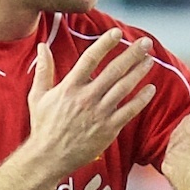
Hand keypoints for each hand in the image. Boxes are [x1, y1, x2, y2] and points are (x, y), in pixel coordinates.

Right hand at [26, 28, 155, 172]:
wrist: (48, 157)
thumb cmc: (43, 126)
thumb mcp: (38, 96)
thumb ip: (44, 70)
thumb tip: (43, 46)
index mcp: (69, 87)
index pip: (90, 59)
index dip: (105, 43)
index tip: (117, 32)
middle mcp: (86, 97)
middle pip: (113, 70)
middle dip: (132, 54)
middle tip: (145, 43)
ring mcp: (99, 113)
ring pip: (124, 88)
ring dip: (139, 72)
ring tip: (150, 60)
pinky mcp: (108, 129)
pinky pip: (129, 111)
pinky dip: (142, 99)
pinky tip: (151, 88)